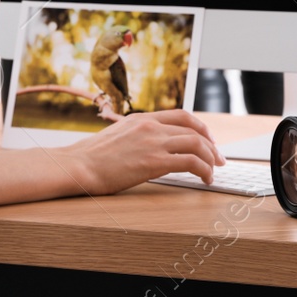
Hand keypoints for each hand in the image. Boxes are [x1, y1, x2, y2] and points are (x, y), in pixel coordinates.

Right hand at [62, 110, 225, 194]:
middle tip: (218, 159)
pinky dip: (204, 170)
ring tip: (213, 172)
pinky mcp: (154, 162)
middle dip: (212, 146)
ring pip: (197, 144)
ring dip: (211, 159)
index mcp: (142, 118)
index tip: (208, 141)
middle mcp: (151, 126)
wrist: (78, 165)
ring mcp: (153, 142)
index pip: (182, 116)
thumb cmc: (91, 157)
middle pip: (194, 130)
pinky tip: (204, 179)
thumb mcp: (117, 136)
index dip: (201, 128)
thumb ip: (136, 136)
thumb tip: (150, 147)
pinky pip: (191, 162)